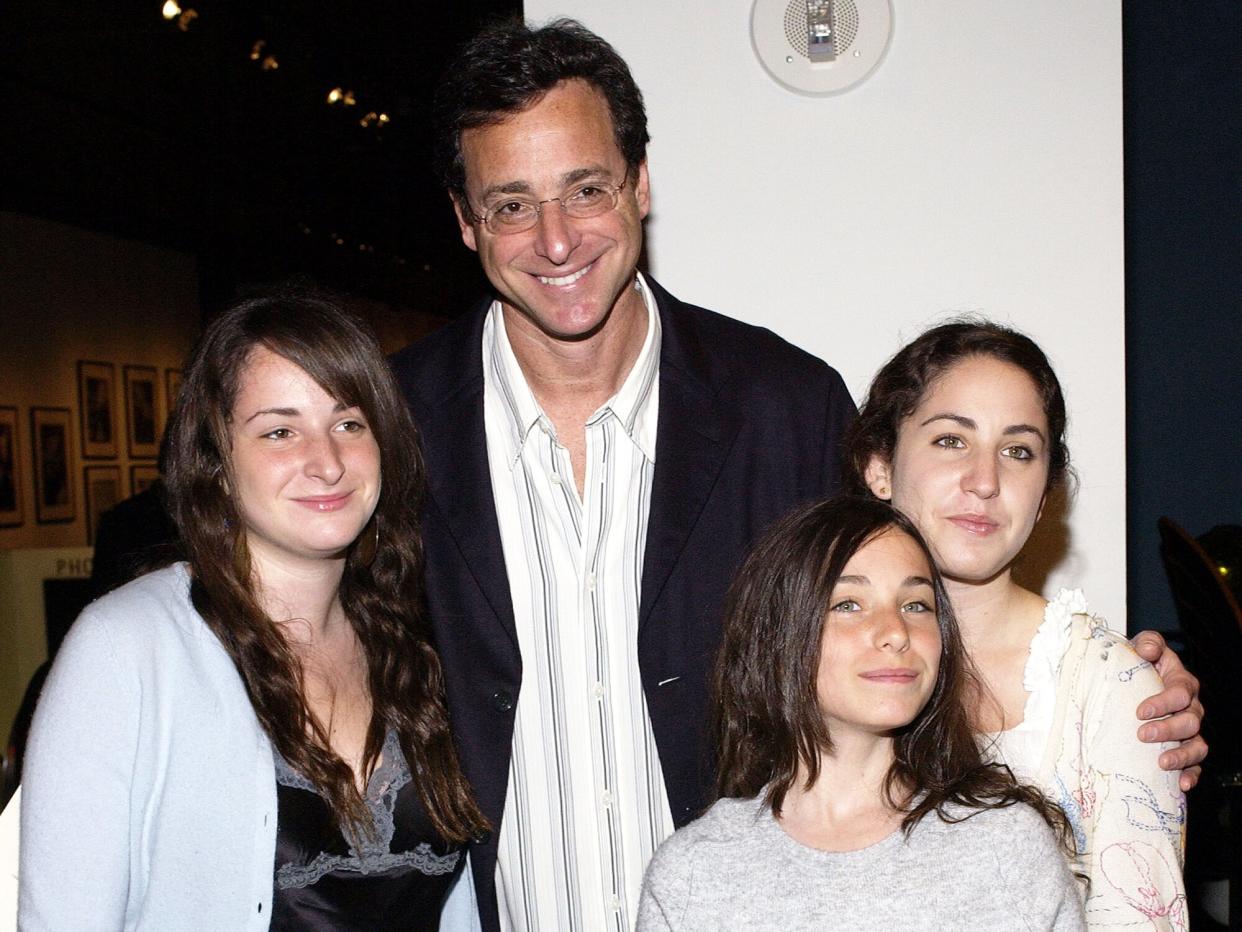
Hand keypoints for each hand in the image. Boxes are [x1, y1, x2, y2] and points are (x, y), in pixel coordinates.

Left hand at [1131, 630, 1206, 791]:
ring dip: (1181, 756)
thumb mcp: (1143, 647)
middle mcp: (1191, 708)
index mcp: (1182, 683)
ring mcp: (1190, 730)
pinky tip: (1181, 784)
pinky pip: (1196, 765)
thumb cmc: (1141, 664)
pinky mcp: (1185, 748)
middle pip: (1190, 721)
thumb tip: (1147, 650)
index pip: (1179, 693)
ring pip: (1197, 745)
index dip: (1163, 702)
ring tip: (1161, 762)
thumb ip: (1148, 642)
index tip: (1140, 711)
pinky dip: (1191, 775)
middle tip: (1142, 734)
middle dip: (1168, 729)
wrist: (1136, 678)